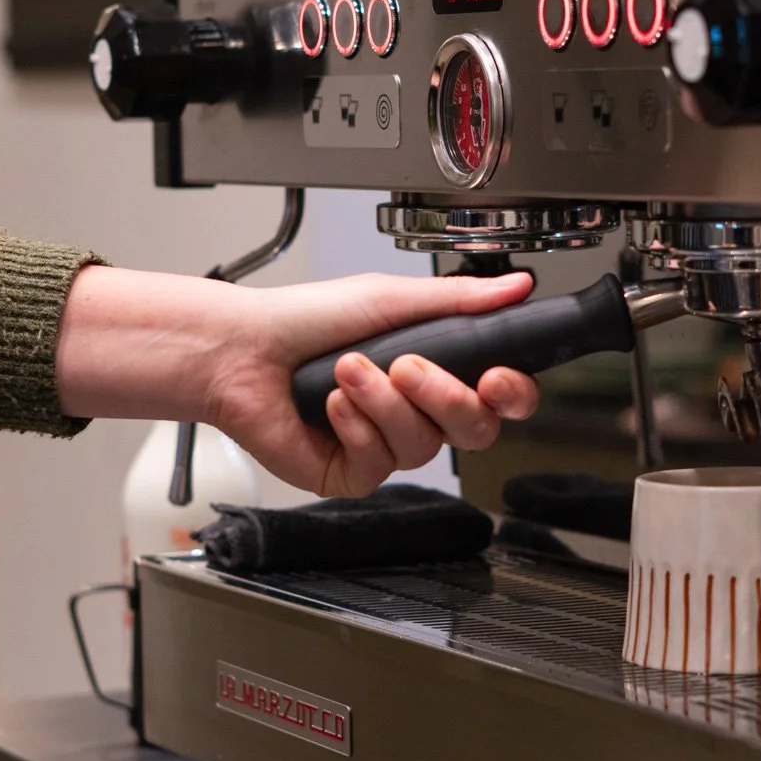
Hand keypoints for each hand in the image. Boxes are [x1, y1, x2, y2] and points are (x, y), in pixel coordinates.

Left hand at [208, 273, 539, 496]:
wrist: (243, 349)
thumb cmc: (307, 320)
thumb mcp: (391, 298)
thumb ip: (461, 300)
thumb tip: (517, 287)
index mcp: (436, 369)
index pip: (500, 397)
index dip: (511, 394)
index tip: (497, 377)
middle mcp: (416, 412)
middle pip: (475, 430)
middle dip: (445, 396)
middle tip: (408, 365)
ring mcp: (386, 446)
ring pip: (424, 446)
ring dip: (383, 402)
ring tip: (347, 370)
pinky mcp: (351, 473)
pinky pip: (379, 464)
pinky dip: (356, 427)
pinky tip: (331, 403)